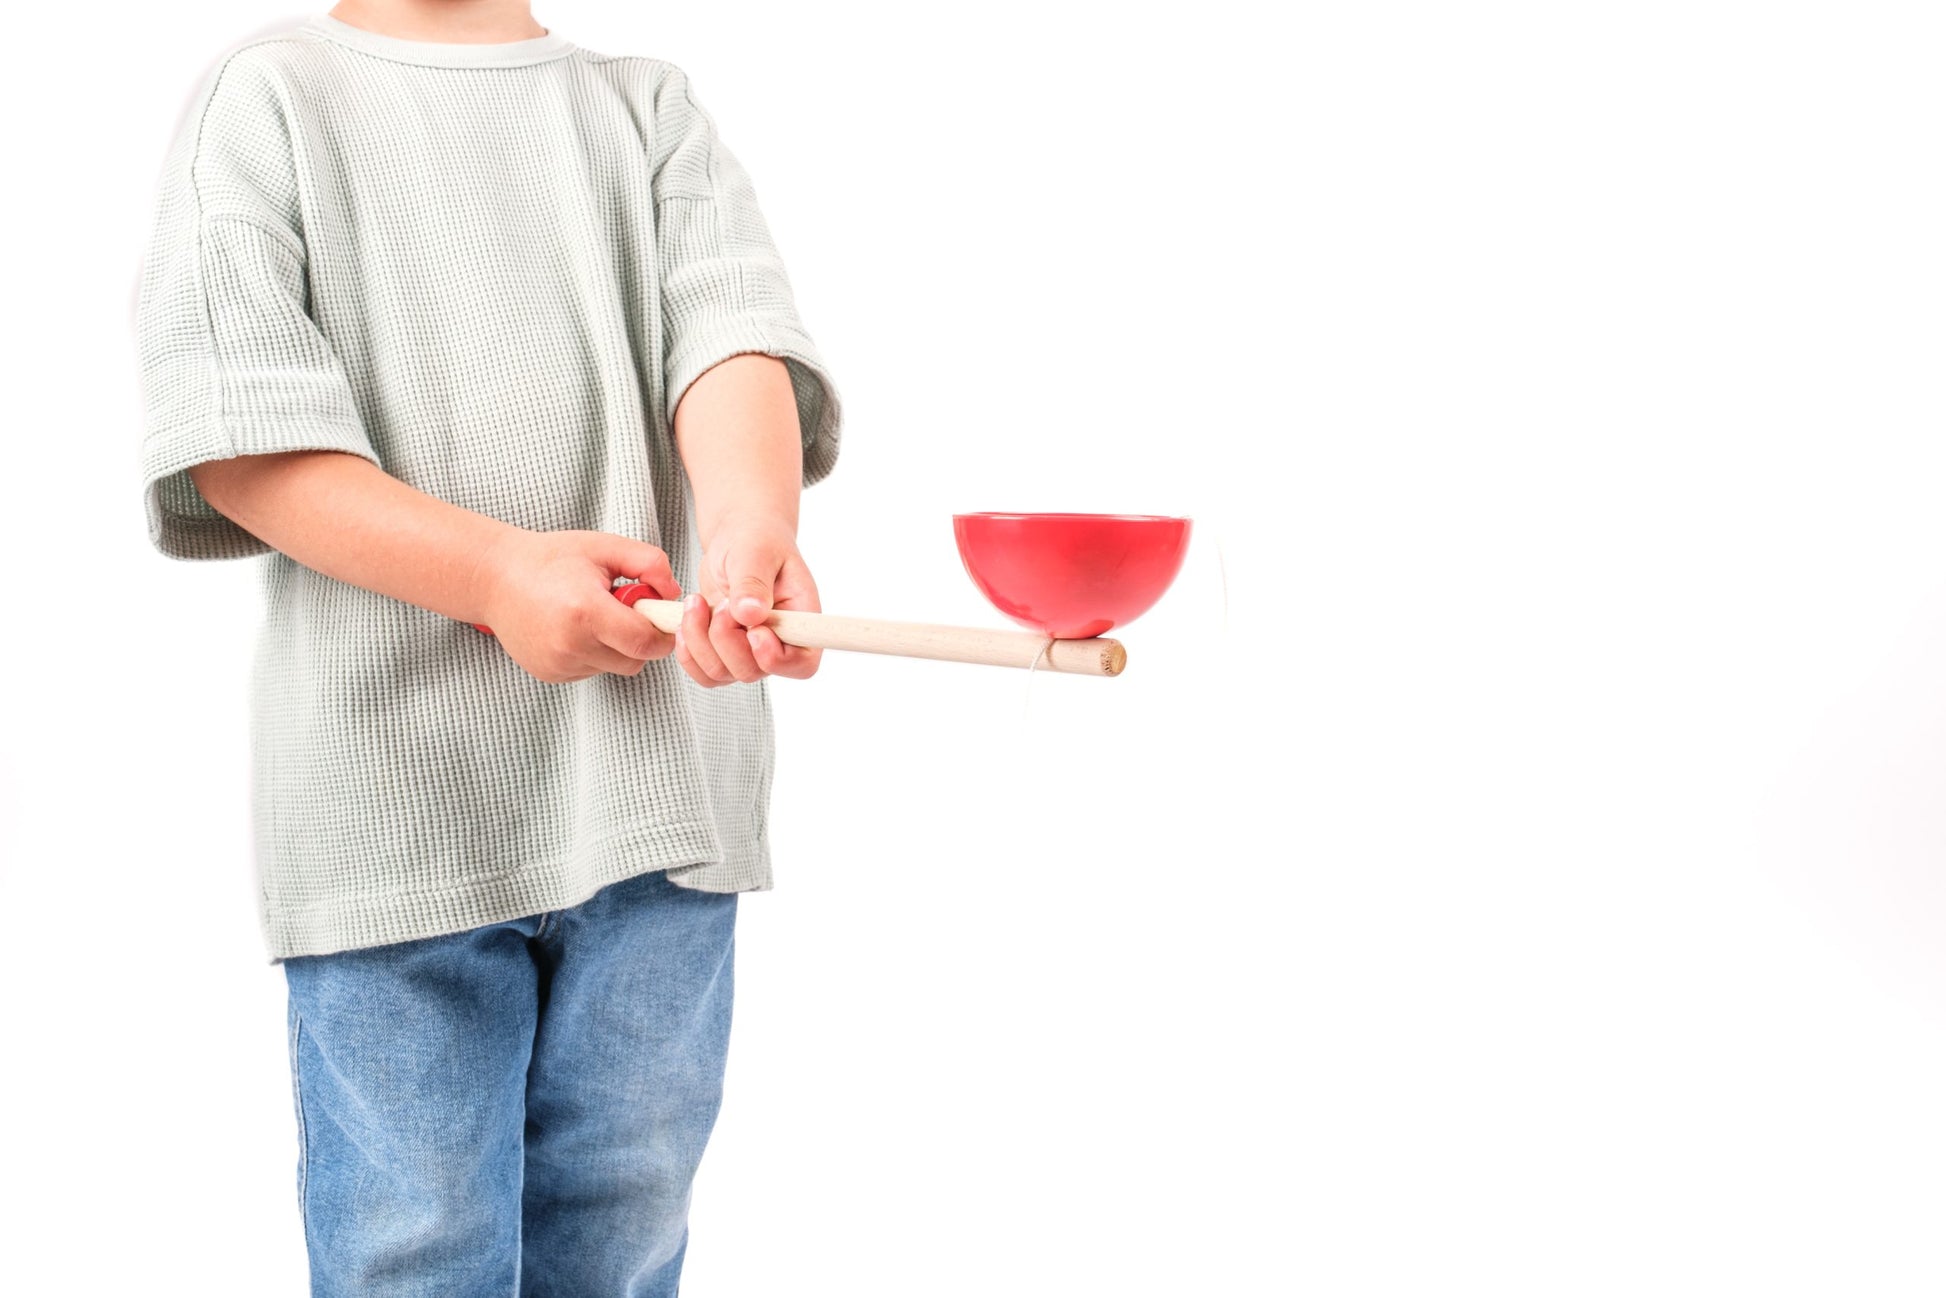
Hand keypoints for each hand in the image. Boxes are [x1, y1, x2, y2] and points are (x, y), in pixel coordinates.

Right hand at [473, 529, 681, 682]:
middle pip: (635, 661)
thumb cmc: (551, 559)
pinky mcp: (549, 674)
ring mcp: (558, 664)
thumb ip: (649, 562)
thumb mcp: (604, 547)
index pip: (646, 643)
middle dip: (641, 639)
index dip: (662, 632)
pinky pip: (591, 671)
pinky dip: (594, 654)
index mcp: (587, 612)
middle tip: (625, 611)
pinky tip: (575, 628)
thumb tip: (674, 593)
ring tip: (594, 615)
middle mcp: (571, 645)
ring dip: (616, 647)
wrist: (495, 578)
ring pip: (614, 668)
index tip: (659, 615)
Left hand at [676, 520, 823, 686]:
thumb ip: (753, 583)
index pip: (802, 663)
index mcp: (800, 619)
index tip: (752, 629)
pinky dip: (688, 650)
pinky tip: (687, 619)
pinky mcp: (724, 652)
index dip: (775, 658)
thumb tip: (751, 615)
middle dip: (724, 638)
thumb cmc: (755, 539)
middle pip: (752, 671)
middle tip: (721, 602)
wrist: (737, 539)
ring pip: (721, 673)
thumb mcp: (755, 552)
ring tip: (698, 602)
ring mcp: (750, 651)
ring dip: (700, 640)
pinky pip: (703, 672)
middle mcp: (779, 642)